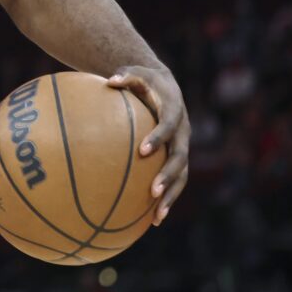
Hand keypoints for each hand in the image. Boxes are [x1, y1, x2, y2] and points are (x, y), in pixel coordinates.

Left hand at [108, 64, 189, 224]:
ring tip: (157, 216)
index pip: (168, 125)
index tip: (143, 151)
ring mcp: (182, 148)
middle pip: (180, 158)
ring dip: (171, 196)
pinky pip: (174, 182)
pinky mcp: (177, 159)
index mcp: (174, 112)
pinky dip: (166, 200)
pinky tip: (152, 220)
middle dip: (168, 176)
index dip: (158, 138)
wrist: (164, 86)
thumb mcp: (136, 72)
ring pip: (182, 176)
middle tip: (152, 191)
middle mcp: (183, 133)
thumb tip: (108, 81)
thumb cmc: (144, 79)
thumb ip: (125, 75)